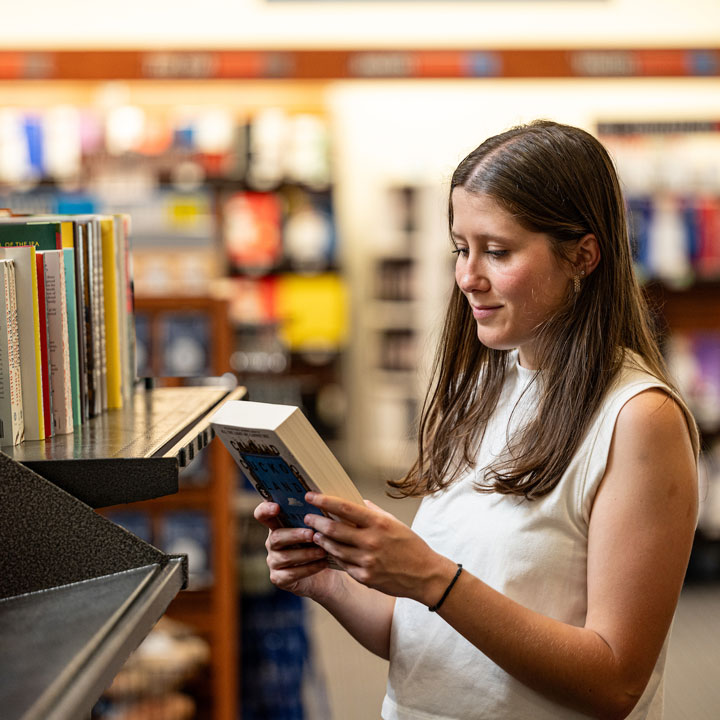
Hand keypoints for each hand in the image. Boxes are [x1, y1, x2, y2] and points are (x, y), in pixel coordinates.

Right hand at [253, 500, 341, 600]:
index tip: (277, 507)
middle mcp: (272, 542)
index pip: (262, 514)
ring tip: (323, 551)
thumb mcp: (319, 529)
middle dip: (295, 535)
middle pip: (276, 537)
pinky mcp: (278, 578)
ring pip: (285, 556)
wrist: (327, 574)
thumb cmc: (322, 545)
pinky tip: (323, 563)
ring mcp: (274, 561)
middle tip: (311, 534)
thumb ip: (315, 517)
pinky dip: (308, 568)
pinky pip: (291, 574)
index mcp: (278, 525)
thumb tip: (322, 501)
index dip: (265, 510)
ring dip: (306, 553)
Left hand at [303, 492, 454, 605]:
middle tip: (307, 517)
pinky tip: (330, 551)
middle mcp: (371, 541)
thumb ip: (374, 512)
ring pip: (334, 548)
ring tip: (315, 534)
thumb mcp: (394, 523)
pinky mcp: (365, 578)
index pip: (345, 508)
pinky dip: (335, 556)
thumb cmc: (411, 546)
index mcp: (378, 524)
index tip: (310, 496)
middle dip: (316, 522)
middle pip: (333, 529)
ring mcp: (367, 561)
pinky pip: (343, 564)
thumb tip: (358, 501)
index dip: (324, 501)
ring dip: (321, 540)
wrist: (425, 575)